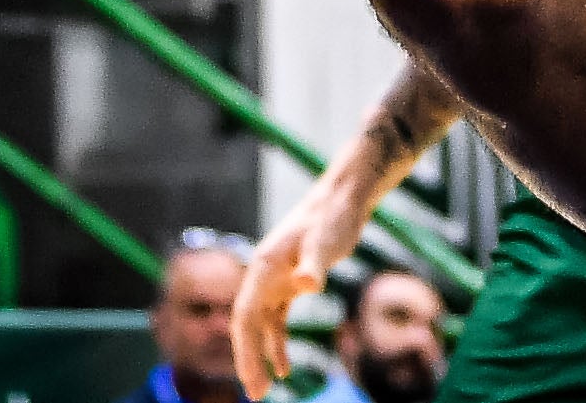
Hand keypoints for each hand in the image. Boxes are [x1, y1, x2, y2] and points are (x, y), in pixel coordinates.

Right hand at [231, 174, 362, 388]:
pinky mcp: (288, 285)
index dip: (245, 349)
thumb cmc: (331, 218)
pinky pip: (275, 321)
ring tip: (265, 389)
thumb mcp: (324, 242)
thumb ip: (313, 266)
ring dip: (260, 355)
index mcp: (262, 268)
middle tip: (255, 395)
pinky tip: (284, 367)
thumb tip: (304, 284)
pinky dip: (276, 343)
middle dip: (248, 360)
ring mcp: (273, 281)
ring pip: (259, 326)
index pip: (245, 316)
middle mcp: (262, 276)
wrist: (341, 201)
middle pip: (246, 325)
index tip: (252, 379)